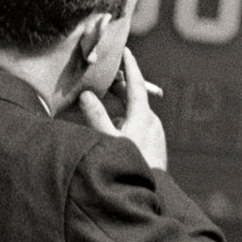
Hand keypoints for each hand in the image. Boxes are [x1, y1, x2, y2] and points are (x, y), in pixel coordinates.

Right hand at [78, 48, 167, 170]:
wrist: (154, 191)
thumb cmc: (129, 165)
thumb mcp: (108, 140)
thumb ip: (96, 116)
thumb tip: (86, 94)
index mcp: (143, 116)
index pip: (136, 84)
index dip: (130, 66)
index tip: (125, 50)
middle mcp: (152, 120)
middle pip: (133, 98)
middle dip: (118, 88)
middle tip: (103, 77)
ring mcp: (155, 132)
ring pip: (135, 113)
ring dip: (119, 107)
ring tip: (104, 105)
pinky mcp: (155, 142)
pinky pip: (138, 125)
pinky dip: (125, 121)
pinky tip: (113, 129)